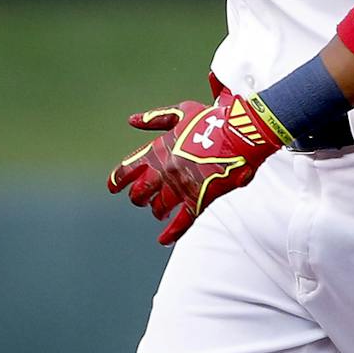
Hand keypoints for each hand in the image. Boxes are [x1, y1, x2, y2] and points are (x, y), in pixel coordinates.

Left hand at [108, 90, 283, 244]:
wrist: (241, 135)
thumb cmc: (213, 120)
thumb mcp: (182, 112)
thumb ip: (155, 118)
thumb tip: (131, 120)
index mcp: (159, 149)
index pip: (128, 169)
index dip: (117, 180)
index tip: (112, 188)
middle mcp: (166, 170)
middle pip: (140, 192)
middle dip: (138, 197)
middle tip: (141, 200)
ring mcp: (182, 186)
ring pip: (159, 207)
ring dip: (156, 210)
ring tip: (159, 212)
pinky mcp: (199, 199)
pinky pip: (182, 222)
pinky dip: (171, 233)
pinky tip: (163, 240)